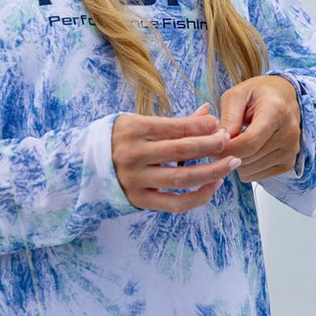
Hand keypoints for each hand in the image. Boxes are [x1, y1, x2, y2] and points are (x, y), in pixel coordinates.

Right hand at [111, 104, 240, 211]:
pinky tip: (213, 186)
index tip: (219, 126)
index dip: (202, 127)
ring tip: (231, 164)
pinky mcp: (139, 200)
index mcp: (133, 129)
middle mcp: (133, 154)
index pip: (176, 128)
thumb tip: (209, 113)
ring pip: (182, 178)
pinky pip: (175, 203)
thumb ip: (176, 122)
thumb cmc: (119, 140)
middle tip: (229, 142)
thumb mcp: (140, 123)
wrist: (84, 165)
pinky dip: (198, 196)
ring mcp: (135, 179)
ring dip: (212, 171)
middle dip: (211, 146)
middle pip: (182, 151)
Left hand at [218, 76, 300, 182]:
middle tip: (217, 143)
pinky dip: (245, 168)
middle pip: (248, 157)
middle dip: (226, 154)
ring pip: (250, 170)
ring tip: (233, 143)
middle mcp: (288, 133)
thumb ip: (228, 117)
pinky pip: (257, 177)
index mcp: (276, 112)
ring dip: (235, 160)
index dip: (225, 148)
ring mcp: (291, 150)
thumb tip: (220, 140)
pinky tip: (244, 151)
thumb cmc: (258, 94)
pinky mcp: (289, 163)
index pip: (249, 142)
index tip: (210, 144)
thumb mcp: (237, 95)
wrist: (283, 97)